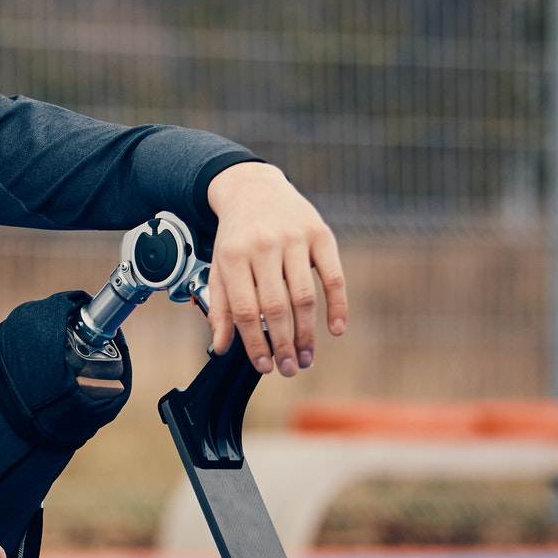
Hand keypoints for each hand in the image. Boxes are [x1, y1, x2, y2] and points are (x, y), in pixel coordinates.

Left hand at [205, 162, 348, 375]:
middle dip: (282, 343)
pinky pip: (333, 276)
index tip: (264, 366)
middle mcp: (263, 246)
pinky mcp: (320, 234)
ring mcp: (294, 239)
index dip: (254, 342)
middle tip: (289, 368)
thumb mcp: (219, 266)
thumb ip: (220, 307)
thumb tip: (221, 348)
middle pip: (275, 306)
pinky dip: (338, 305)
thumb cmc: (236, 236)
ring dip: (307, 332)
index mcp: (233, 256)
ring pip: (303, 295)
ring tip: (306, 357)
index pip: (244, 309)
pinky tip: (336, 329)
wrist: (253, 188)